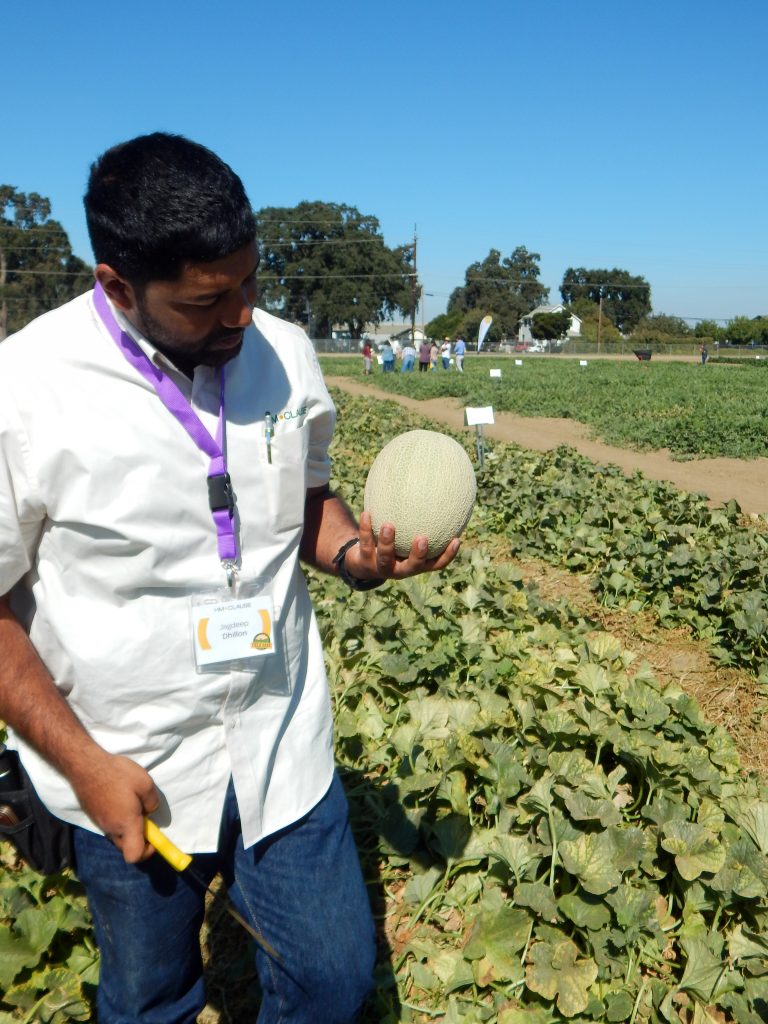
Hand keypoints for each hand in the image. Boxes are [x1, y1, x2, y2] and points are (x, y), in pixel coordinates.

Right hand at [70, 751, 160, 862]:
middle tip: (144, 817)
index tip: (153, 837)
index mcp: (126, 825)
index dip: (147, 852)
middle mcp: (111, 829)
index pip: (134, 856)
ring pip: (117, 836)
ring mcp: (100, 823)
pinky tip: (118, 797)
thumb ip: (152, 801)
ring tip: (132, 802)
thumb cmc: (118, 774)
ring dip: (127, 827)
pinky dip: (117, 818)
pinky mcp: (93, 815)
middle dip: (138, 838)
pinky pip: (109, 825)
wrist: (86, 766)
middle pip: (126, 847)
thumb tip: (150, 811)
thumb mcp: (145, 783)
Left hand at [345, 511, 459, 580]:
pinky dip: (366, 529)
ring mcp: (383, 568)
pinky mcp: (366, 563)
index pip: (437, 563)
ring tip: (388, 525)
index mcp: (417, 565)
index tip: (456, 539)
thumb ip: (420, 521)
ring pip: (385, 558)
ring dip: (387, 543)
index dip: (448, 555)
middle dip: (418, 554)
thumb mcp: (407, 535)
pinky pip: (366, 544)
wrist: (364, 563)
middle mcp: (402, 570)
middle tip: (422, 538)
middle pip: (413, 566)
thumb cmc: (394, 544)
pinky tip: (367, 513)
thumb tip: (437, 492)